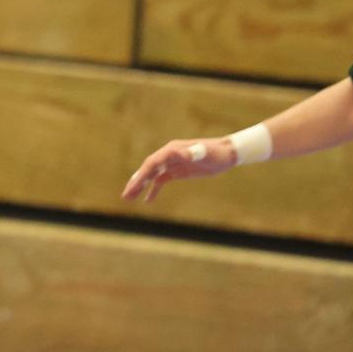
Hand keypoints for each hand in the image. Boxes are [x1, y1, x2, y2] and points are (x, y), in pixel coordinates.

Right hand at [120, 137, 237, 202]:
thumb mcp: (208, 153)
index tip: (133, 186)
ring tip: (128, 198)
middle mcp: (168, 156)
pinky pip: (161, 181)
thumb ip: (197, 152)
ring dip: (140, 186)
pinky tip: (147, 201)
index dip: (142, 174)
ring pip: (151, 175)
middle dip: (136, 182)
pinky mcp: (177, 171)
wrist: (227, 153)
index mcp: (172, 150)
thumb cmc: (218, 153)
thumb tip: (186, 153)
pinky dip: (153, 190)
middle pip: (147, 169)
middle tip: (125, 196)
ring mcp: (171, 163)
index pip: (152, 163)